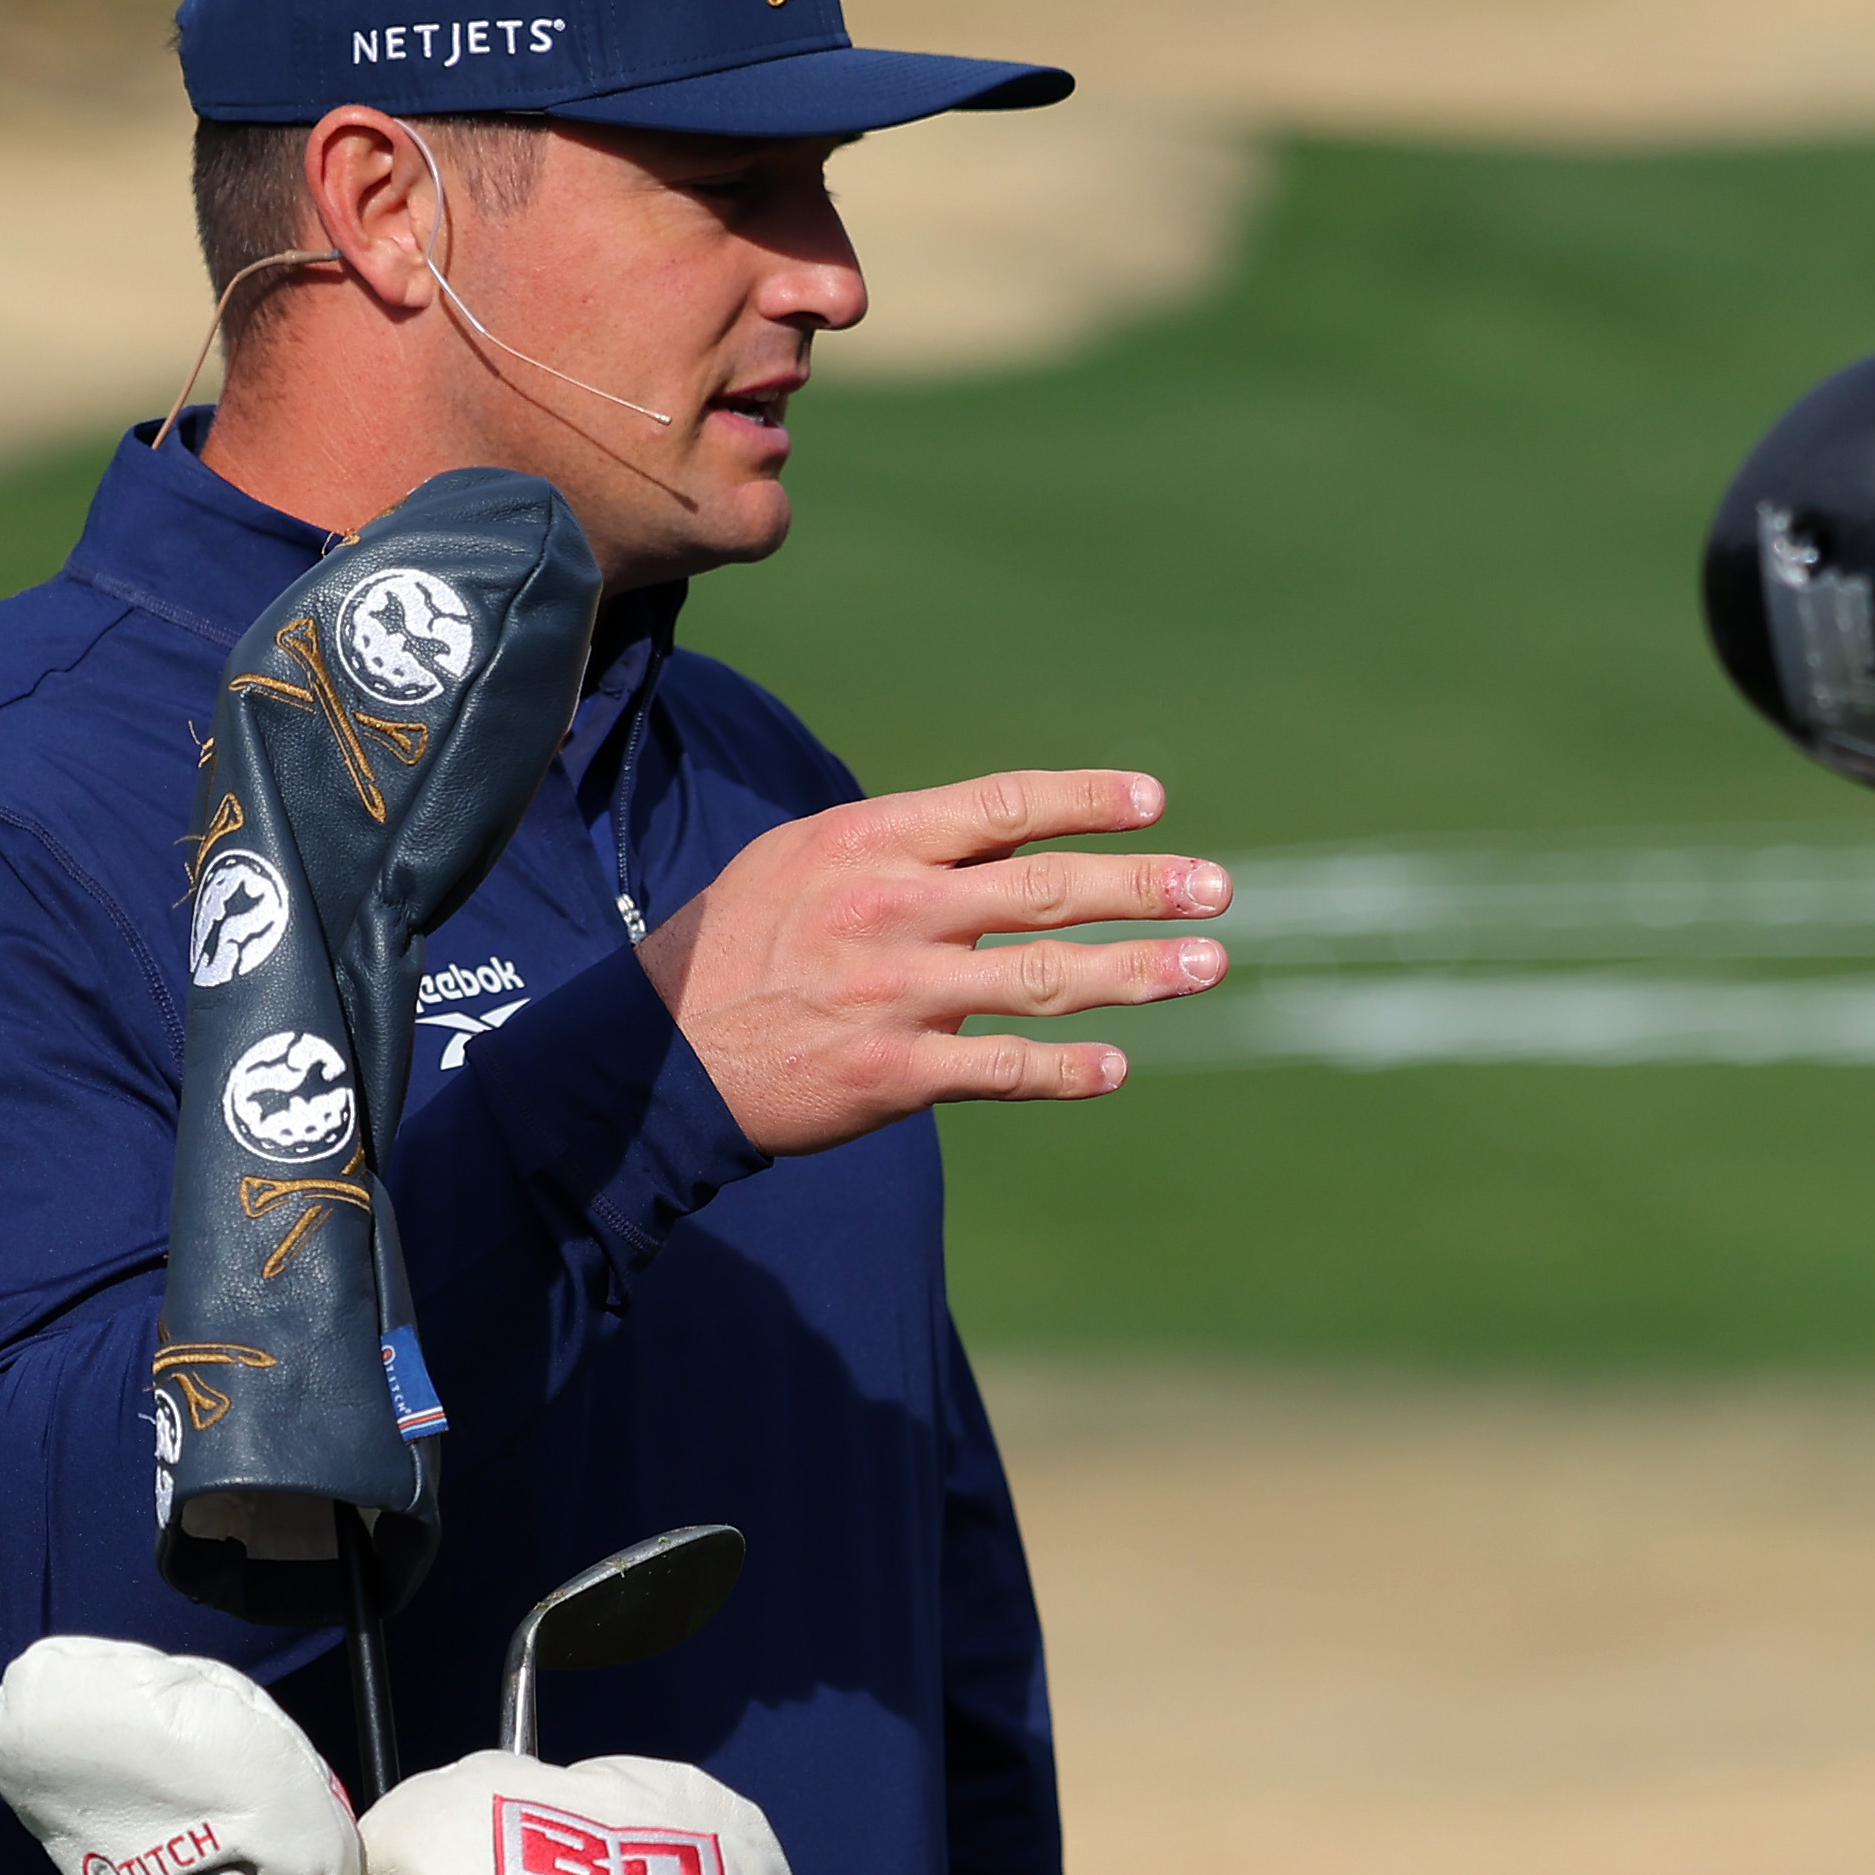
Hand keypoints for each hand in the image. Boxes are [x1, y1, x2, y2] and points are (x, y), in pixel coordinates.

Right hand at [635, 770, 1228, 1151]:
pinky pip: (1002, 1070)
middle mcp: (892, 909)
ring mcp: (896, 994)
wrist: (656, 1053)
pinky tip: (1116, 1068)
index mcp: (872, 843)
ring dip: (1139, 972)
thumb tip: (1016, 840)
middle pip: (1046, 889)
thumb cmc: (743, 946)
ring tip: (1207, 964)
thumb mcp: (808, 863)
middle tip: (1219, 890)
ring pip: (1044, 978)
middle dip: (1144, 886)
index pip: (1002, 808)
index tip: (1154, 804)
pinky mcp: (893, 1072)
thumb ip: (909, 851)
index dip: (1085, 802)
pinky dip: (1067, 1072)